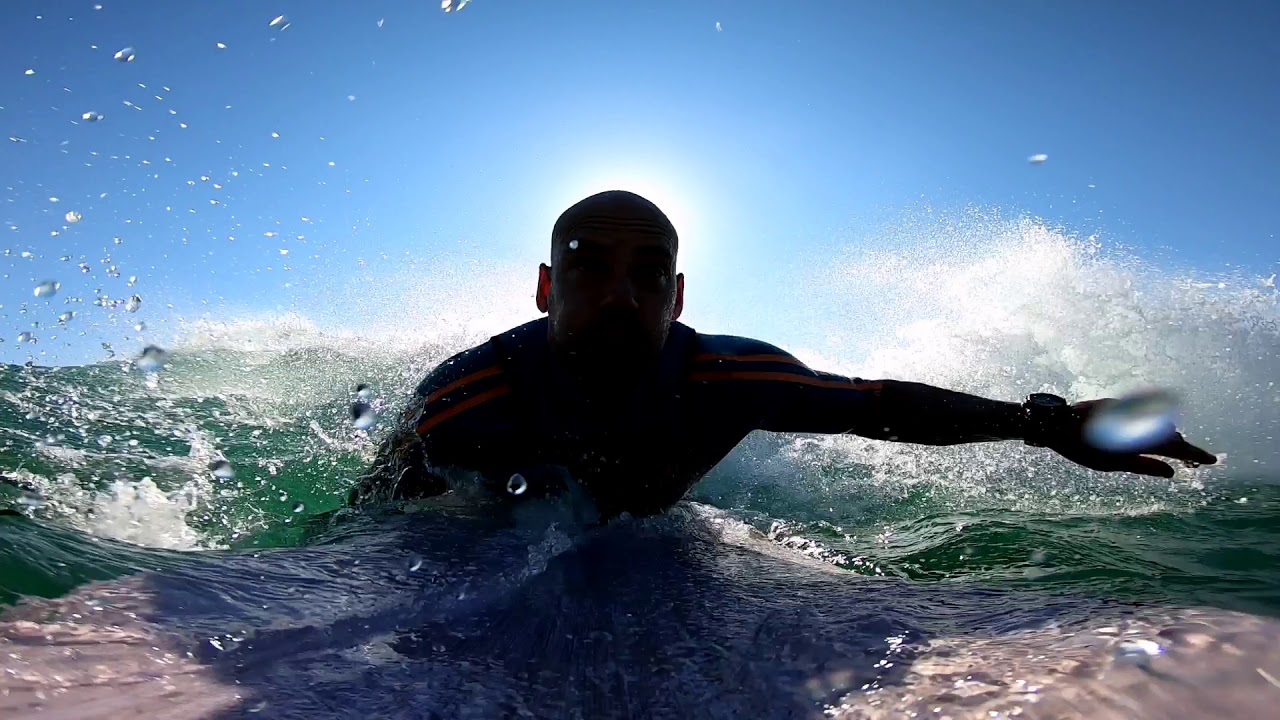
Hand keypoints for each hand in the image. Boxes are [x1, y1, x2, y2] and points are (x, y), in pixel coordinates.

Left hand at [1045, 399, 1218, 477]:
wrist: (1054, 423)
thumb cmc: (1079, 447)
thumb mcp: (1110, 463)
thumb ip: (1142, 465)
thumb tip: (1171, 472)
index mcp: (1137, 437)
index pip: (1175, 446)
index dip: (1195, 454)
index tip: (1211, 461)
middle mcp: (1136, 420)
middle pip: (1169, 435)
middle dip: (1183, 448)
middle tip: (1196, 460)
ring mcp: (1128, 412)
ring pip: (1157, 425)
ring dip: (1169, 438)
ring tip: (1179, 449)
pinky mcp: (1118, 406)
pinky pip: (1144, 417)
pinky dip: (1153, 428)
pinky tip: (1154, 434)